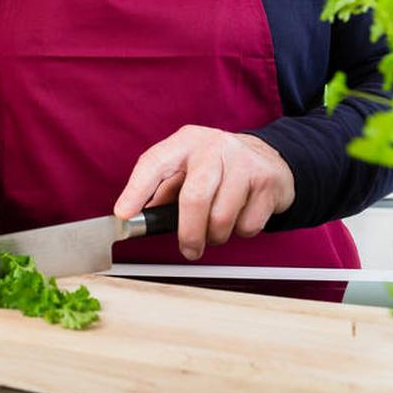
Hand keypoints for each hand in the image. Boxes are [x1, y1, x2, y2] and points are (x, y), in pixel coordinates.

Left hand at [113, 126, 294, 260]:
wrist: (269, 157)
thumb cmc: (218, 167)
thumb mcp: (187, 167)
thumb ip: (164, 189)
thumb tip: (139, 217)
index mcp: (185, 142)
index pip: (154, 163)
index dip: (136, 190)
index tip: (124, 215)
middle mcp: (213, 147)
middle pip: (193, 197)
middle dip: (188, 232)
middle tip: (188, 249)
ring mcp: (243, 163)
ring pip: (221, 218)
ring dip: (215, 236)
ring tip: (215, 229)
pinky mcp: (267, 182)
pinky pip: (247, 225)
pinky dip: (240, 232)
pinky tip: (239, 217)